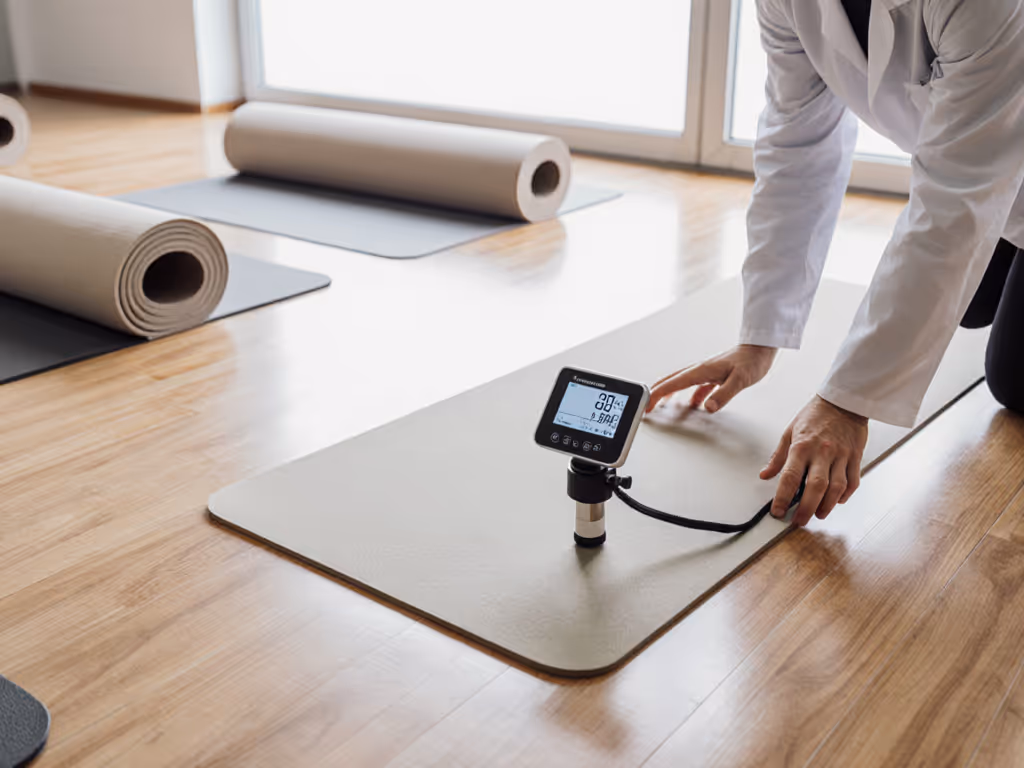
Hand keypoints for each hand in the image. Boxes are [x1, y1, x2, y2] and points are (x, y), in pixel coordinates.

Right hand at [646, 345, 778, 413]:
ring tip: (662, 405)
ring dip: (669, 393)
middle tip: (646, 405)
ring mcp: (706, 372)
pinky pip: (696, 386)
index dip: (657, 394)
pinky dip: (690, 396)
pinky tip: (694, 404)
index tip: (647, 404)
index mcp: (701, 371)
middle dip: (656, 393)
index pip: (672, 384)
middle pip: (671, 381)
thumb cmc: (752, 360)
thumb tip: (707, 407)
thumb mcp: (740, 380)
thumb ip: (723, 395)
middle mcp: (700, 370)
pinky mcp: (715, 375)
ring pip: (681, 383)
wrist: (761, 347)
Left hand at [763, 396, 867, 525]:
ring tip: (818, 515)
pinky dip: (845, 495)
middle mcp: (822, 452)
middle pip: (815, 486)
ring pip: (836, 487)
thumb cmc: (814, 415)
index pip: (790, 476)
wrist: (843, 401)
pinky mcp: (855, 456)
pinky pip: (853, 481)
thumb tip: (765, 475)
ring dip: (827, 506)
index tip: (777, 511)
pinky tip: (837, 502)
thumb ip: (778, 456)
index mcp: (802, 446)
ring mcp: (841, 455)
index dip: (783, 497)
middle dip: (806, 508)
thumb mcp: (789, 431)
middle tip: (799, 521)